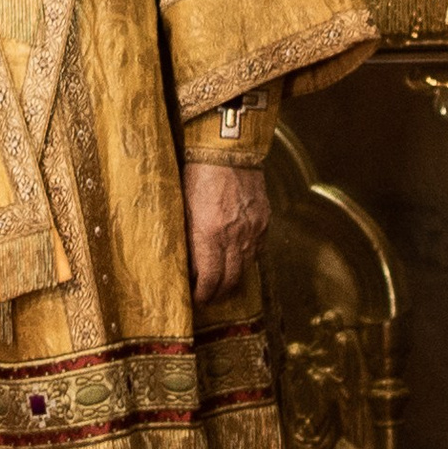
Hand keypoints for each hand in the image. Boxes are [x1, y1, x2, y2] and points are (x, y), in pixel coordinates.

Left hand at [185, 158, 269, 304]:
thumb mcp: (183, 208)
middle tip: (210, 296)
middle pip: (231, 280)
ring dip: (234, 277)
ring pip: (246, 267)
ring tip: (223, 282)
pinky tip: (238, 258)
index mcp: (209, 235)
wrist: (227, 150)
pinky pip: (257, 249)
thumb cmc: (197, 174)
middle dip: (219, 293)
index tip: (198, 298)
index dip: (204, 294)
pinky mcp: (264, 220)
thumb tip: (189, 263)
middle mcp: (234, 237)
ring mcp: (252, 230)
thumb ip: (188, 239)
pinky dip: (247, 258)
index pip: (210, 279)